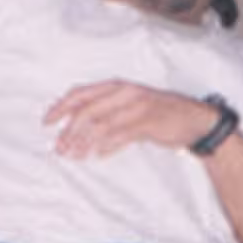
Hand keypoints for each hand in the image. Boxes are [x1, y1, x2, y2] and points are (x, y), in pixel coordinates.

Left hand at [44, 81, 217, 158]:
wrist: (196, 120)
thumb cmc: (159, 114)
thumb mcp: (129, 108)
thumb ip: (104, 114)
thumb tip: (75, 129)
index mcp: (117, 87)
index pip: (81, 94)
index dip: (61, 107)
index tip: (46, 122)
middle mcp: (125, 93)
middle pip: (88, 111)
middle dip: (70, 131)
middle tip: (59, 147)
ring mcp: (137, 107)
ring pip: (102, 124)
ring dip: (84, 142)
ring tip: (74, 155)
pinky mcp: (149, 123)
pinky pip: (122, 135)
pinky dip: (108, 146)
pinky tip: (98, 155)